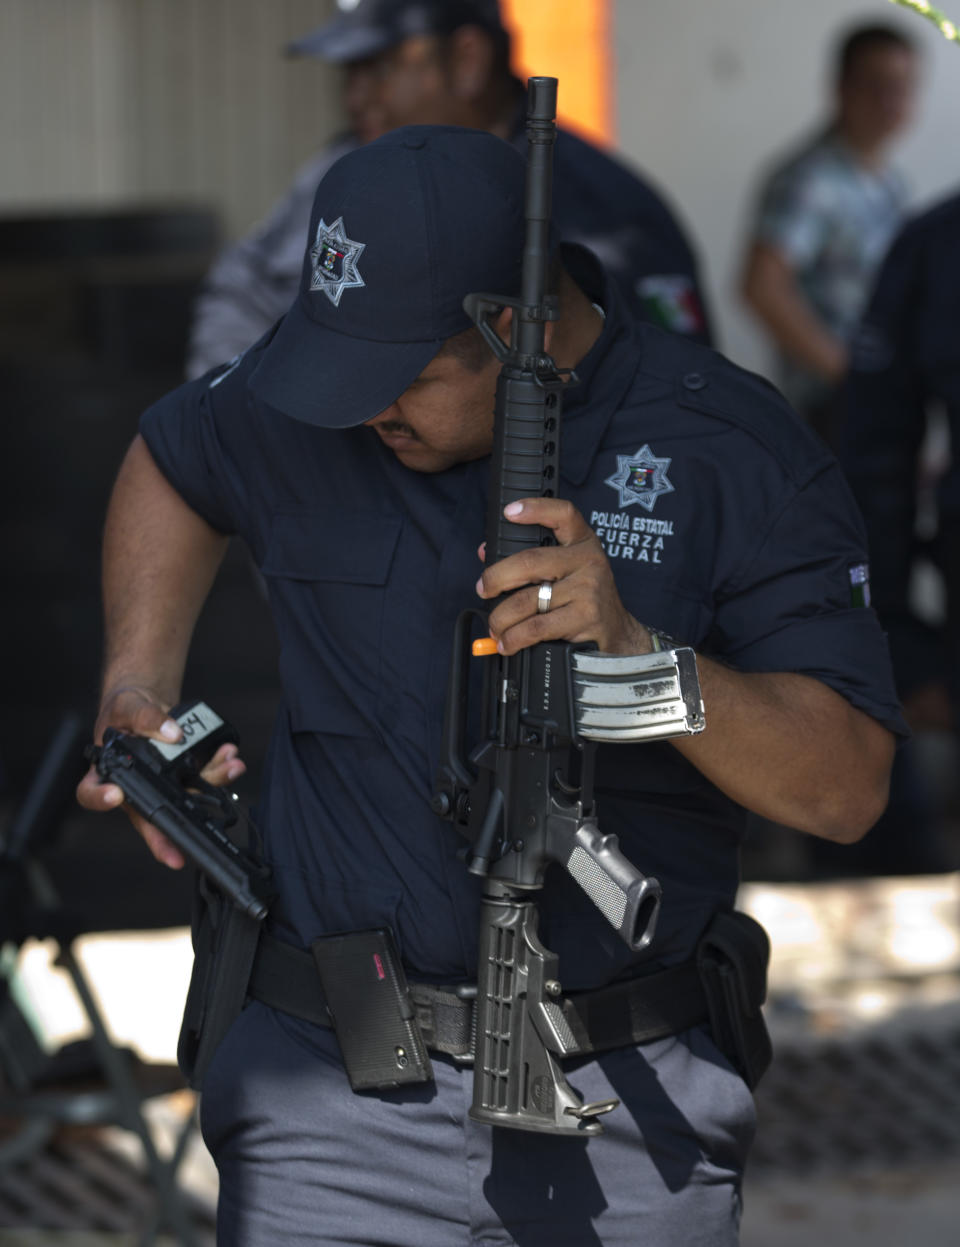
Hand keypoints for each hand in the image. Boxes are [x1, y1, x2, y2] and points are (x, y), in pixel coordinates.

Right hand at [75, 685, 246, 868]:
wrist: (146, 704)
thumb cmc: (125, 710)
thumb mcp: (127, 705)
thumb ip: (145, 717)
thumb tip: (172, 734)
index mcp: (106, 771)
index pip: (92, 792)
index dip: (101, 799)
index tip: (115, 796)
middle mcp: (135, 787)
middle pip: (146, 816)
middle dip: (167, 835)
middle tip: (179, 853)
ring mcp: (162, 785)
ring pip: (184, 797)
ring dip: (211, 783)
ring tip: (230, 766)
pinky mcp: (184, 777)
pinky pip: (203, 780)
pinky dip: (220, 770)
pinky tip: (230, 758)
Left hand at [475, 498, 651, 655]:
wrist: (618, 635)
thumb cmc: (585, 601)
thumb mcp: (567, 572)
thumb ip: (530, 560)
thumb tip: (486, 554)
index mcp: (583, 543)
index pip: (563, 514)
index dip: (535, 509)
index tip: (509, 512)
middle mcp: (588, 561)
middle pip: (530, 562)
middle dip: (497, 578)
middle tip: (484, 590)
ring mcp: (588, 588)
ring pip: (528, 600)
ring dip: (501, 617)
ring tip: (495, 627)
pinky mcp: (585, 617)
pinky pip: (537, 627)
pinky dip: (515, 637)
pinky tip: (508, 642)